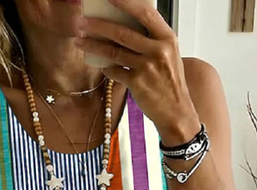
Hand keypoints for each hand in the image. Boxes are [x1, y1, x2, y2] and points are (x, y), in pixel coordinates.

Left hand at [74, 0, 200, 145]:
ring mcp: (147, 67)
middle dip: (98, 25)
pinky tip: (102, 66)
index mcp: (167, 38)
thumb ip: (151, 40)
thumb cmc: (170, 82)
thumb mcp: (168, 55)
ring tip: (79, 40)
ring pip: (114, 52)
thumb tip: (123, 25)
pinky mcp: (137, 83)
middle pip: (123, 32)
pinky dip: (106, 68)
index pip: (145, 13)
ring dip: (93, 45)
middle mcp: (158, 50)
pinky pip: (115, 72)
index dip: (125, 2)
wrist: (176, 111)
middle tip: (82, 21)